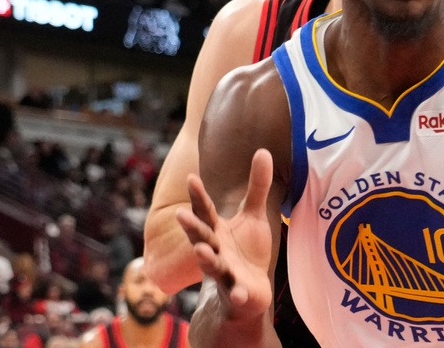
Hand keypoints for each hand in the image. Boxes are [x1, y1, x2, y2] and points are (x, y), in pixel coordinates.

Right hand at [177, 149, 274, 319]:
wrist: (248, 292)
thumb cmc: (247, 251)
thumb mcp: (254, 215)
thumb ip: (257, 186)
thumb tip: (263, 150)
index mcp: (216, 230)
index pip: (205, 211)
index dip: (198, 195)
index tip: (191, 177)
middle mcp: (215, 250)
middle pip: (202, 237)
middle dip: (191, 227)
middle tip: (180, 214)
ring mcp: (224, 272)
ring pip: (213, 265)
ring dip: (206, 259)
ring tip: (200, 251)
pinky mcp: (236, 291)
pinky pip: (236, 292)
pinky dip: (237, 293)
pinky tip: (240, 293)